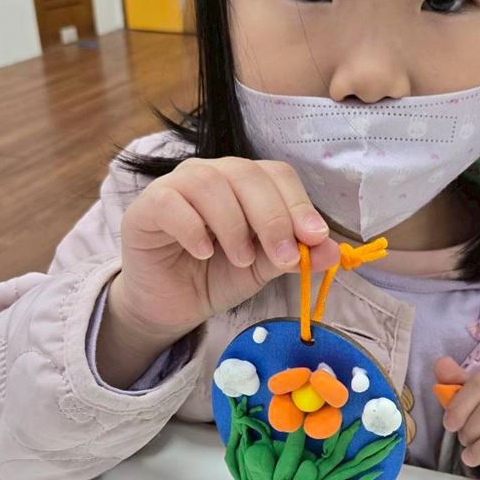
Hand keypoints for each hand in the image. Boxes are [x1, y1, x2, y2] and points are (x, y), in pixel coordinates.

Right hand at [98, 158, 338, 386]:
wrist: (171, 305)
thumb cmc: (217, 276)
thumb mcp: (264, 268)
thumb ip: (294, 255)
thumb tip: (333, 251)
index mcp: (245, 183)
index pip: (277, 175)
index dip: (298, 203)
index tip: (315, 238)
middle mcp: (213, 175)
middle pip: (246, 174)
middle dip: (272, 217)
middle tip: (283, 257)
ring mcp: (176, 186)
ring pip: (209, 183)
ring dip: (233, 224)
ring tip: (241, 260)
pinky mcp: (146, 207)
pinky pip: (170, 202)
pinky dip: (192, 227)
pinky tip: (203, 252)